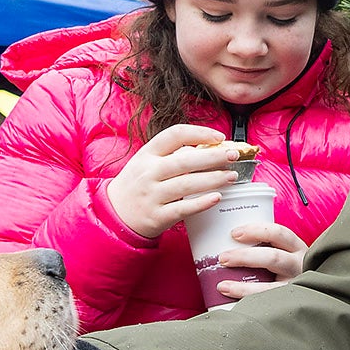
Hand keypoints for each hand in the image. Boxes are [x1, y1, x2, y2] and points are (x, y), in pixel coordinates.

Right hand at [104, 124, 243, 241]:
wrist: (115, 214)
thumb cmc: (138, 184)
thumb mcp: (146, 163)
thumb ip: (172, 154)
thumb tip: (209, 147)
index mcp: (147, 154)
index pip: (174, 135)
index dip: (199, 133)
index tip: (219, 137)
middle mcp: (148, 173)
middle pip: (185, 160)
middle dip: (214, 157)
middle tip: (234, 156)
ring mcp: (152, 195)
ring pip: (187, 184)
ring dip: (213, 179)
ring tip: (232, 176)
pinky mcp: (157, 216)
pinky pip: (183, 209)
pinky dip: (201, 203)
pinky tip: (217, 197)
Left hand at [209, 218, 307, 297]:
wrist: (310, 294)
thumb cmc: (287, 271)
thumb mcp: (284, 254)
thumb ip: (264, 248)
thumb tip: (230, 245)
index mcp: (296, 248)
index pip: (279, 233)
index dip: (256, 231)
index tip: (234, 233)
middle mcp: (299, 265)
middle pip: (273, 257)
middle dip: (245, 257)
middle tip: (223, 258)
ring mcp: (297, 286)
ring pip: (270, 286)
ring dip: (243, 286)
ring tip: (222, 285)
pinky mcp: (291, 304)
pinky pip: (267, 303)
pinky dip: (249, 301)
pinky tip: (234, 302)